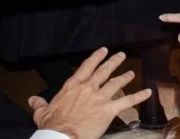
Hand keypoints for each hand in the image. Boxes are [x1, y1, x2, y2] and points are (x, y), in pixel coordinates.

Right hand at [29, 48, 150, 138]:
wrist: (62, 136)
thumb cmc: (53, 125)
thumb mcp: (42, 113)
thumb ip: (39, 104)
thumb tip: (32, 99)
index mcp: (73, 86)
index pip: (86, 67)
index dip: (96, 57)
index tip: (103, 50)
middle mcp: (88, 88)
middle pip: (104, 71)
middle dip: (113, 62)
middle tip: (120, 55)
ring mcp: (100, 97)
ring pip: (116, 83)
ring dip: (124, 77)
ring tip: (131, 73)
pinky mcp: (109, 109)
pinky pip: (127, 102)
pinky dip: (138, 96)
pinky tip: (147, 92)